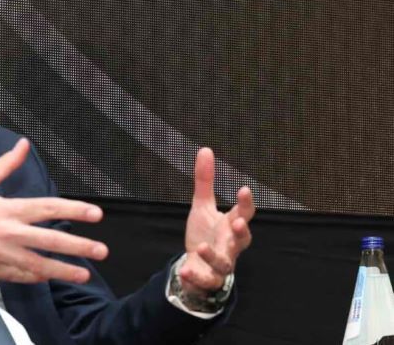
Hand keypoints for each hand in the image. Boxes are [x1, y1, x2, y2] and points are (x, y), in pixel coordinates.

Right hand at [0, 138, 108, 283]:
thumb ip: (6, 164)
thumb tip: (23, 145)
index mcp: (7, 209)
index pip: (48, 208)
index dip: (75, 210)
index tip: (95, 215)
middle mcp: (7, 232)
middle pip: (50, 240)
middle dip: (79, 246)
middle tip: (101, 250)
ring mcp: (0, 254)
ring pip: (39, 264)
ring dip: (63, 270)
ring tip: (84, 273)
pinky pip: (19, 275)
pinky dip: (36, 277)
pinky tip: (49, 277)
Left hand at [180, 147, 254, 294]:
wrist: (197, 265)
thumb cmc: (205, 234)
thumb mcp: (202, 206)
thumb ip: (205, 181)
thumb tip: (205, 149)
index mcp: (231, 226)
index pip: (244, 213)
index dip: (246, 202)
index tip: (243, 189)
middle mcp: (231, 246)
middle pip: (243, 240)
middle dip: (242, 232)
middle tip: (238, 222)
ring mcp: (222, 264)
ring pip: (224, 263)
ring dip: (214, 255)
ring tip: (202, 247)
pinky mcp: (209, 279)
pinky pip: (206, 281)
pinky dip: (196, 277)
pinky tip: (184, 271)